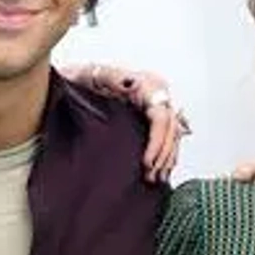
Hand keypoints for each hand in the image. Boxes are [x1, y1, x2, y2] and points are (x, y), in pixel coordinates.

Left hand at [61, 62, 190, 184]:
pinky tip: (162, 169)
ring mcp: (156, 104)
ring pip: (173, 134)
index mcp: (147, 84)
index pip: (162, 117)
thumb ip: (112, 79)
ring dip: (167, 157)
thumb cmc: (88, 79)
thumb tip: (128, 84)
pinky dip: (166, 153)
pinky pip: (168, 135)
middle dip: (164, 155)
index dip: (158, 142)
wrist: (81, 80)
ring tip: (157, 178)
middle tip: (151, 174)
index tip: (147, 162)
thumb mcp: (97, 77)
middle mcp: (156, 93)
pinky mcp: (151, 114)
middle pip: (171, 128)